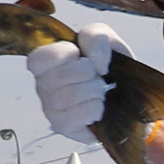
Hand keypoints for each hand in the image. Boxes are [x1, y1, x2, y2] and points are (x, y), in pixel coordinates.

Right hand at [26, 21, 125, 144]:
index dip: (63, 54)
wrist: (125, 93)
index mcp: (46, 62)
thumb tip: (95, 60)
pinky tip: (97, 106)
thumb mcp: (104, 40)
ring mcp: (50, 108)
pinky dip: (94, 109)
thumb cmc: (107, 67)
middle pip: (58, 77)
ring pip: (68, 96)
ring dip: (94, 91)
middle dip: (87, 73)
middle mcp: (43, 86)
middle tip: (95, 76)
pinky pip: (76, 116)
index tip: (79, 55)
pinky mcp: (63, 126)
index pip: (39, 58)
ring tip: (99, 91)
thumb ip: (96, 37)